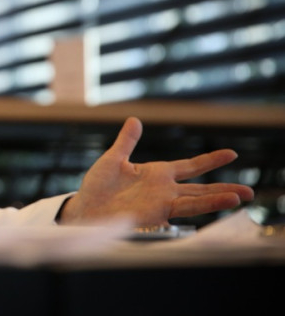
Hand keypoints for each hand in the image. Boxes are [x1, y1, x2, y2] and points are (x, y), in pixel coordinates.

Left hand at [59, 117, 253, 225]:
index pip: (189, 166)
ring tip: (240, 197)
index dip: (209, 160)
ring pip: (197, 200)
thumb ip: (126, 141)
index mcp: (156, 174)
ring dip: (218, 198)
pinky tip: (217, 205)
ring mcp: (162, 202)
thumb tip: (135, 120)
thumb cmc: (97, 188)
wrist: (85, 208)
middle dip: (224, 188)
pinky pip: (184, 209)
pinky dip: (202, 206)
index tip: (231, 154)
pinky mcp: (157, 213)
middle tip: (249, 191)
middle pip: (201, 188)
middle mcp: (163, 189)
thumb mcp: (113, 159)